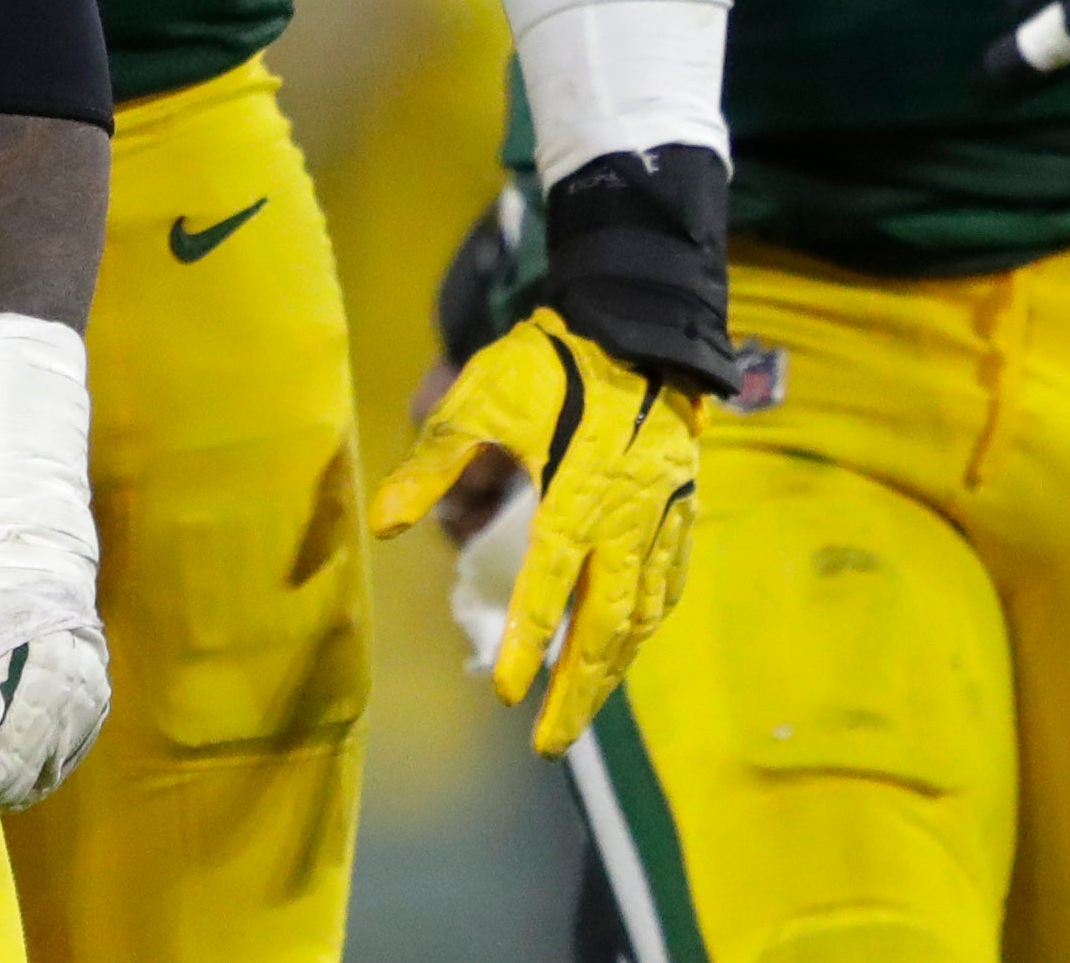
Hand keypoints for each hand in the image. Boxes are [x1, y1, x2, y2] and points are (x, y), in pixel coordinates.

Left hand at [372, 308, 698, 754]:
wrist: (639, 325)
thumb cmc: (551, 360)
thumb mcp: (482, 399)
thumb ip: (434, 462)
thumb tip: (386, 525)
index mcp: (576, 495)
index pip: (547, 586)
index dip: (525, 643)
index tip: (504, 694)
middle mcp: (627, 520)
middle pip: (604, 626)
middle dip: (575, 692)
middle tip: (547, 745)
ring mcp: (661, 518)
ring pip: (640, 614)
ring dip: (611, 670)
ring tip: (580, 713)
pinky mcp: (683, 509)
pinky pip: (669, 583)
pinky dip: (647, 625)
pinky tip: (628, 647)